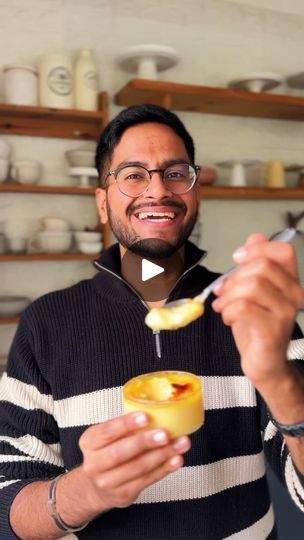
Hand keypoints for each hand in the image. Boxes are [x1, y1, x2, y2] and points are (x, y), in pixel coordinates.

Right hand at [77, 412, 190, 514]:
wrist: (95, 487)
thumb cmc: (107, 452)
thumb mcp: (106, 437)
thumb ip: (124, 428)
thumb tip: (158, 412)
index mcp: (89, 442)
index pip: (107, 431)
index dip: (126, 424)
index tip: (145, 417)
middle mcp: (94, 464)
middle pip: (121, 452)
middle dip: (145, 442)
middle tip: (165, 434)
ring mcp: (108, 482)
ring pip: (137, 468)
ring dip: (162, 455)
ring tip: (180, 444)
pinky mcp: (123, 495)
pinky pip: (147, 480)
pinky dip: (164, 469)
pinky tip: (176, 459)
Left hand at [212, 233, 303, 384]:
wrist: (264, 363)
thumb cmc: (256, 326)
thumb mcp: (252, 291)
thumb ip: (253, 266)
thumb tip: (255, 237)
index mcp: (290, 282)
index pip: (283, 251)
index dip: (257, 249)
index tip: (236, 259)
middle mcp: (294, 295)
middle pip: (262, 266)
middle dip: (234, 277)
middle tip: (223, 292)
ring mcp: (286, 313)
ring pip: (252, 285)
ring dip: (228, 295)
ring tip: (222, 307)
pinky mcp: (272, 330)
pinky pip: (244, 307)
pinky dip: (228, 310)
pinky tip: (227, 318)